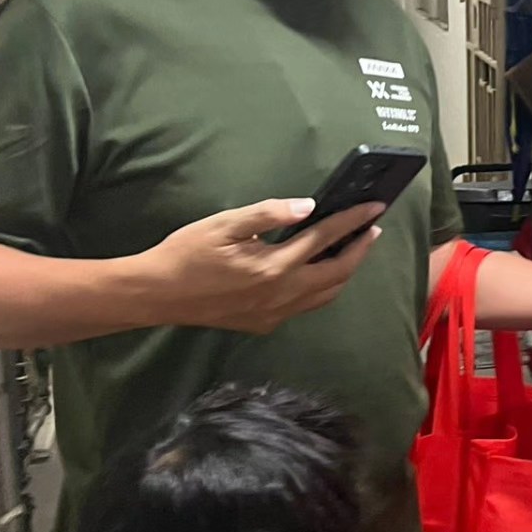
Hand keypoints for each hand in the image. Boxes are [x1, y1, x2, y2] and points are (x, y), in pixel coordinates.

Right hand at [138, 199, 384, 333]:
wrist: (157, 294)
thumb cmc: (187, 253)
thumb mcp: (225, 224)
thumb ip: (268, 214)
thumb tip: (308, 207)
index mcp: (274, 266)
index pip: (325, 238)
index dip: (353, 220)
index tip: (375, 208)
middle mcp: (282, 294)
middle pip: (338, 272)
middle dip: (360, 249)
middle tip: (371, 229)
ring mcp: (275, 314)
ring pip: (326, 294)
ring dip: (344, 271)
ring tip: (352, 248)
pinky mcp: (265, 324)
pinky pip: (306, 306)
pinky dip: (321, 288)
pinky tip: (317, 272)